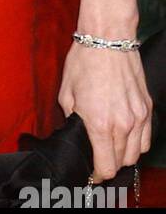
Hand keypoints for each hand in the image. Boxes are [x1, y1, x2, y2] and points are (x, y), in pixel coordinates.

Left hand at [58, 40, 152, 182]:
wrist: (108, 38)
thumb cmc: (83, 61)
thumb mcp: (67, 92)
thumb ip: (72, 119)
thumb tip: (76, 133)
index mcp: (100, 124)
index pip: (106, 167)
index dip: (97, 174)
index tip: (91, 172)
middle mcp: (123, 125)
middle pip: (121, 163)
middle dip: (108, 165)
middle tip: (97, 158)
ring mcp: (139, 118)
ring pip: (135, 154)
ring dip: (123, 156)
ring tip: (110, 148)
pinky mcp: (147, 109)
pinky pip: (146, 138)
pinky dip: (136, 144)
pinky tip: (124, 137)